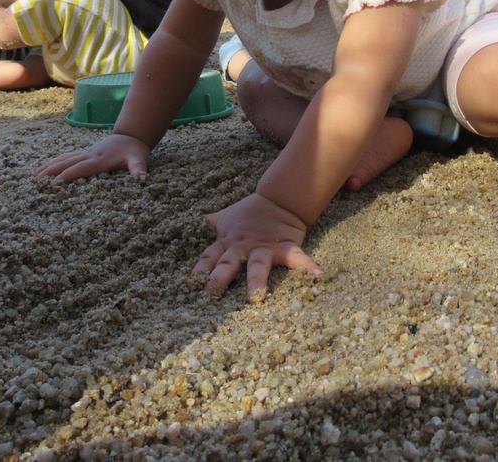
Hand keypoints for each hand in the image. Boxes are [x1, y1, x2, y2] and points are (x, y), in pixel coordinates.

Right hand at [36, 133, 151, 181]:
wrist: (131, 136)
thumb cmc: (135, 150)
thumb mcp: (139, 158)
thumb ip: (139, 167)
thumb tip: (142, 177)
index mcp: (101, 159)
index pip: (83, 167)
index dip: (70, 174)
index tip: (56, 183)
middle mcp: (90, 155)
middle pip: (68, 162)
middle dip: (52, 171)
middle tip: (36, 182)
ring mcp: (85, 153)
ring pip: (63, 159)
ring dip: (49, 167)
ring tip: (34, 177)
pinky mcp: (83, 153)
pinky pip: (65, 157)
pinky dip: (53, 162)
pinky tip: (43, 169)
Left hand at [193, 193, 321, 301]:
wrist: (278, 200)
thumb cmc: (247, 214)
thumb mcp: (223, 219)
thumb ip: (205, 226)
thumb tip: (179, 225)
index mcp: (226, 242)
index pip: (208, 258)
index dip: (199, 270)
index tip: (187, 286)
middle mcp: (243, 246)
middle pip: (229, 263)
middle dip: (220, 278)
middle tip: (211, 293)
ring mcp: (264, 247)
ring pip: (258, 264)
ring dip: (257, 280)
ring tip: (256, 297)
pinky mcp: (285, 247)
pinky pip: (297, 257)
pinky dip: (308, 266)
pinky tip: (318, 275)